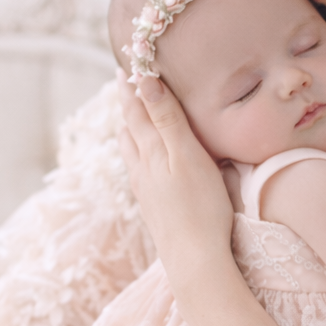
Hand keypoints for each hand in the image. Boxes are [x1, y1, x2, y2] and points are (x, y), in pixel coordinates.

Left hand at [117, 72, 235, 292]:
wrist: (195, 261)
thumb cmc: (200, 208)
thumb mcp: (186, 156)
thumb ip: (167, 119)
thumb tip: (144, 82)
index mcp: (150, 152)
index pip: (136, 111)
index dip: (132, 87)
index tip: (126, 65)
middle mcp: (141, 169)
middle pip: (129, 130)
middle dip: (128, 106)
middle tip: (125, 85)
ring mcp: (145, 191)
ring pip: (131, 152)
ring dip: (129, 130)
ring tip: (129, 118)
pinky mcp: (154, 208)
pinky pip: (139, 171)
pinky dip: (137, 153)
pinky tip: (144, 162)